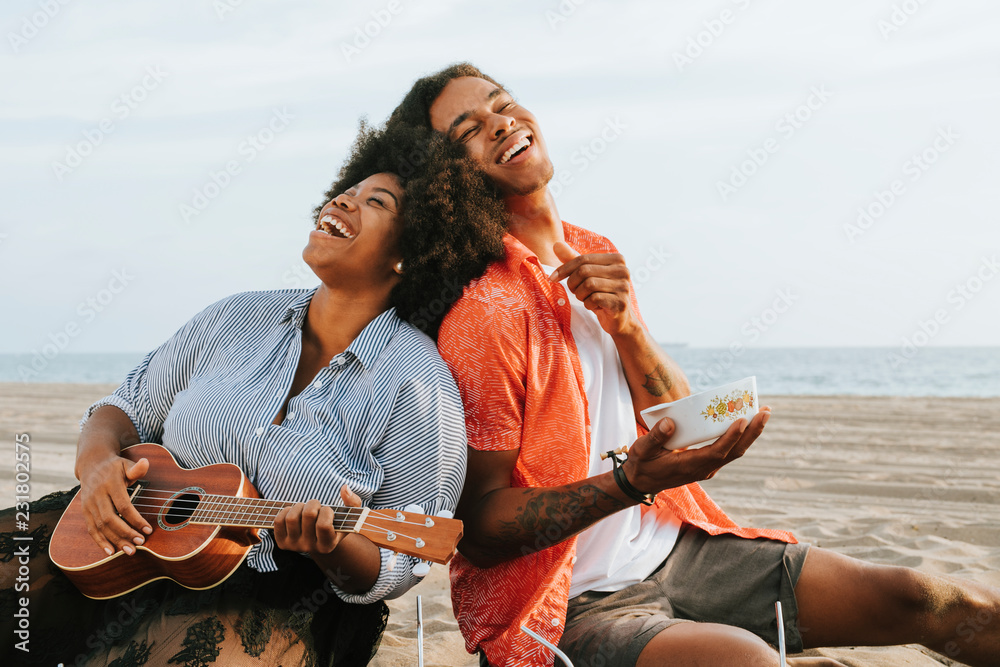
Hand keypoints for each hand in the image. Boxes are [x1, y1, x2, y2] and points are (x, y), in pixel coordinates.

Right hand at [78, 454, 151, 555]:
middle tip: (140, 543)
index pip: (123, 506)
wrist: (91, 465)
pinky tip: (110, 551)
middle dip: (125, 533)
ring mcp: (89, 504)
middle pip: (110, 519)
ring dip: (115, 541)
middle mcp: (97, 495)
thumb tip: (145, 462)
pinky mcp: (84, 511)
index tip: (148, 530)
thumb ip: (136, 468)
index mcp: (110, 484)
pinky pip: (91, 529)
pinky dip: (100, 541)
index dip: (135, 520)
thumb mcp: (126, 464)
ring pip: (100, 527)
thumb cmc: (115, 466)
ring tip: (129, 551)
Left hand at [273, 486, 361, 555]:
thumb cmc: (335, 524)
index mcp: (327, 545)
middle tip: (316, 505)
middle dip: (313, 503)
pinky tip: (294, 512)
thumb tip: (344, 488)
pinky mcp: (282, 542)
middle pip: (308, 516)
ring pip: (292, 518)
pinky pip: (278, 521)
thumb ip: (352, 501)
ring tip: (305, 507)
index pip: (324, 525)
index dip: (326, 511)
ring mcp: (294, 546)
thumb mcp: (349, 516)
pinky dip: (286, 510)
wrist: (318, 540)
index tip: (328, 510)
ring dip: (299, 506)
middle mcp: (310, 548)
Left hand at [548, 241, 639, 336]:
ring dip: (580, 295)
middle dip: (573, 284)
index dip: (564, 269)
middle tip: (574, 292)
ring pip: (588, 285)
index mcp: (616, 259)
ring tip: (586, 299)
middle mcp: (622, 270)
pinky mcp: (621, 302)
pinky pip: (594, 299)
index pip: (583, 259)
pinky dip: (588, 304)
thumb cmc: (601, 294)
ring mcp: (624, 286)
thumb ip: (573, 260)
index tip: (552, 278)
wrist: (619, 319)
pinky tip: (595, 306)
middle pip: (584, 271)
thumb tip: (556, 244)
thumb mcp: (587, 275)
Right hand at [622, 407, 771, 495]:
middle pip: (735, 451)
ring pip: (735, 451)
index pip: (717, 451)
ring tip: (762, 412)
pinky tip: (745, 421)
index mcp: (690, 466)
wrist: (642, 483)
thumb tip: (670, 422)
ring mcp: (708, 467)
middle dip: (752, 431)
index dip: (732, 436)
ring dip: (751, 433)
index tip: (742, 419)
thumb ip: (655, 437)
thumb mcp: (642, 450)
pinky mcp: (708, 463)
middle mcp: (705, 469)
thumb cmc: (642, 464)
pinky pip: (729, 450)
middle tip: (765, 411)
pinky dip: (740, 436)